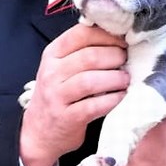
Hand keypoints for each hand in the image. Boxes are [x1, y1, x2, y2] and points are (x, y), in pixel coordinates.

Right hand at [19, 23, 129, 165]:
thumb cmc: (57, 95)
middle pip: (90, 56)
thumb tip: (117, 37)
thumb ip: (81, 52)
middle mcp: (51, 72)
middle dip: (115, 57)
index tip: (123, 40)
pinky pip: (94, 105)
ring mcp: (57, 96)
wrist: (39, 132)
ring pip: (91, 80)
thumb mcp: (60, 68)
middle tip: (127, 61)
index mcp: (52, 54)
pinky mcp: (67, 117)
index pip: (81, 34)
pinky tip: (120, 97)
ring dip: (115, 78)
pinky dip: (112, 100)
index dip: (107, 35)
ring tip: (125, 79)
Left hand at [126, 30, 165, 165]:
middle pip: (122, 122)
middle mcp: (137, 138)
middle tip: (148, 115)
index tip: (137, 94)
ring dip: (134, 138)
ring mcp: (136, 161)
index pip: (124, 100)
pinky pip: (130, 164)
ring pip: (123, 143)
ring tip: (155, 134)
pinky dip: (140, 158)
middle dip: (132, 117)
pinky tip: (158, 152)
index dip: (129, 96)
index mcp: (149, 111)